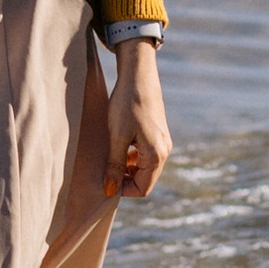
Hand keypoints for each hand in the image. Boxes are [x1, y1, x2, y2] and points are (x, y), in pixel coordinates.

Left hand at [104, 40, 171, 199]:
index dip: (123, 190)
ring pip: (144, 167)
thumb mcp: (117, 137)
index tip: (105, 183)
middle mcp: (164, 151)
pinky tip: (117, 147)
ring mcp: (162, 142)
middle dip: (125, 180)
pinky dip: (131, 157)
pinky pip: (145, 155)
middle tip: (104, 172)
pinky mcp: (157, 133)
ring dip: (127, 168)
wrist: (137, 76)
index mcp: (156, 155)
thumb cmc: (126, 105)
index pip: (143, 188)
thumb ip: (114, 165)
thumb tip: (110, 191)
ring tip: (108, 158)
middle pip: (145, 179)